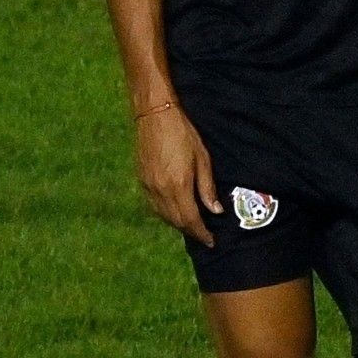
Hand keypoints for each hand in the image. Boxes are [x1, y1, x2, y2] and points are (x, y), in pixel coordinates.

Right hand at [134, 106, 221, 246]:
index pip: (190, 220)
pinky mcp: (142, 181)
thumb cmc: (183, 133)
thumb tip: (215, 211)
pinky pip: (154, 206)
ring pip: (164, 216)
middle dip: (191, 231)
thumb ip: (207, 187)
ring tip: (192, 225)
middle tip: (204, 236)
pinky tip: (175, 211)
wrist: (155, 115)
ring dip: (178, 224)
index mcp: (178, 186)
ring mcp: (148, 187)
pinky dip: (166, 214)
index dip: (201, 233)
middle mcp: (160, 191)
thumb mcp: (202, 158)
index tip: (211, 241)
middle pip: (176, 221)